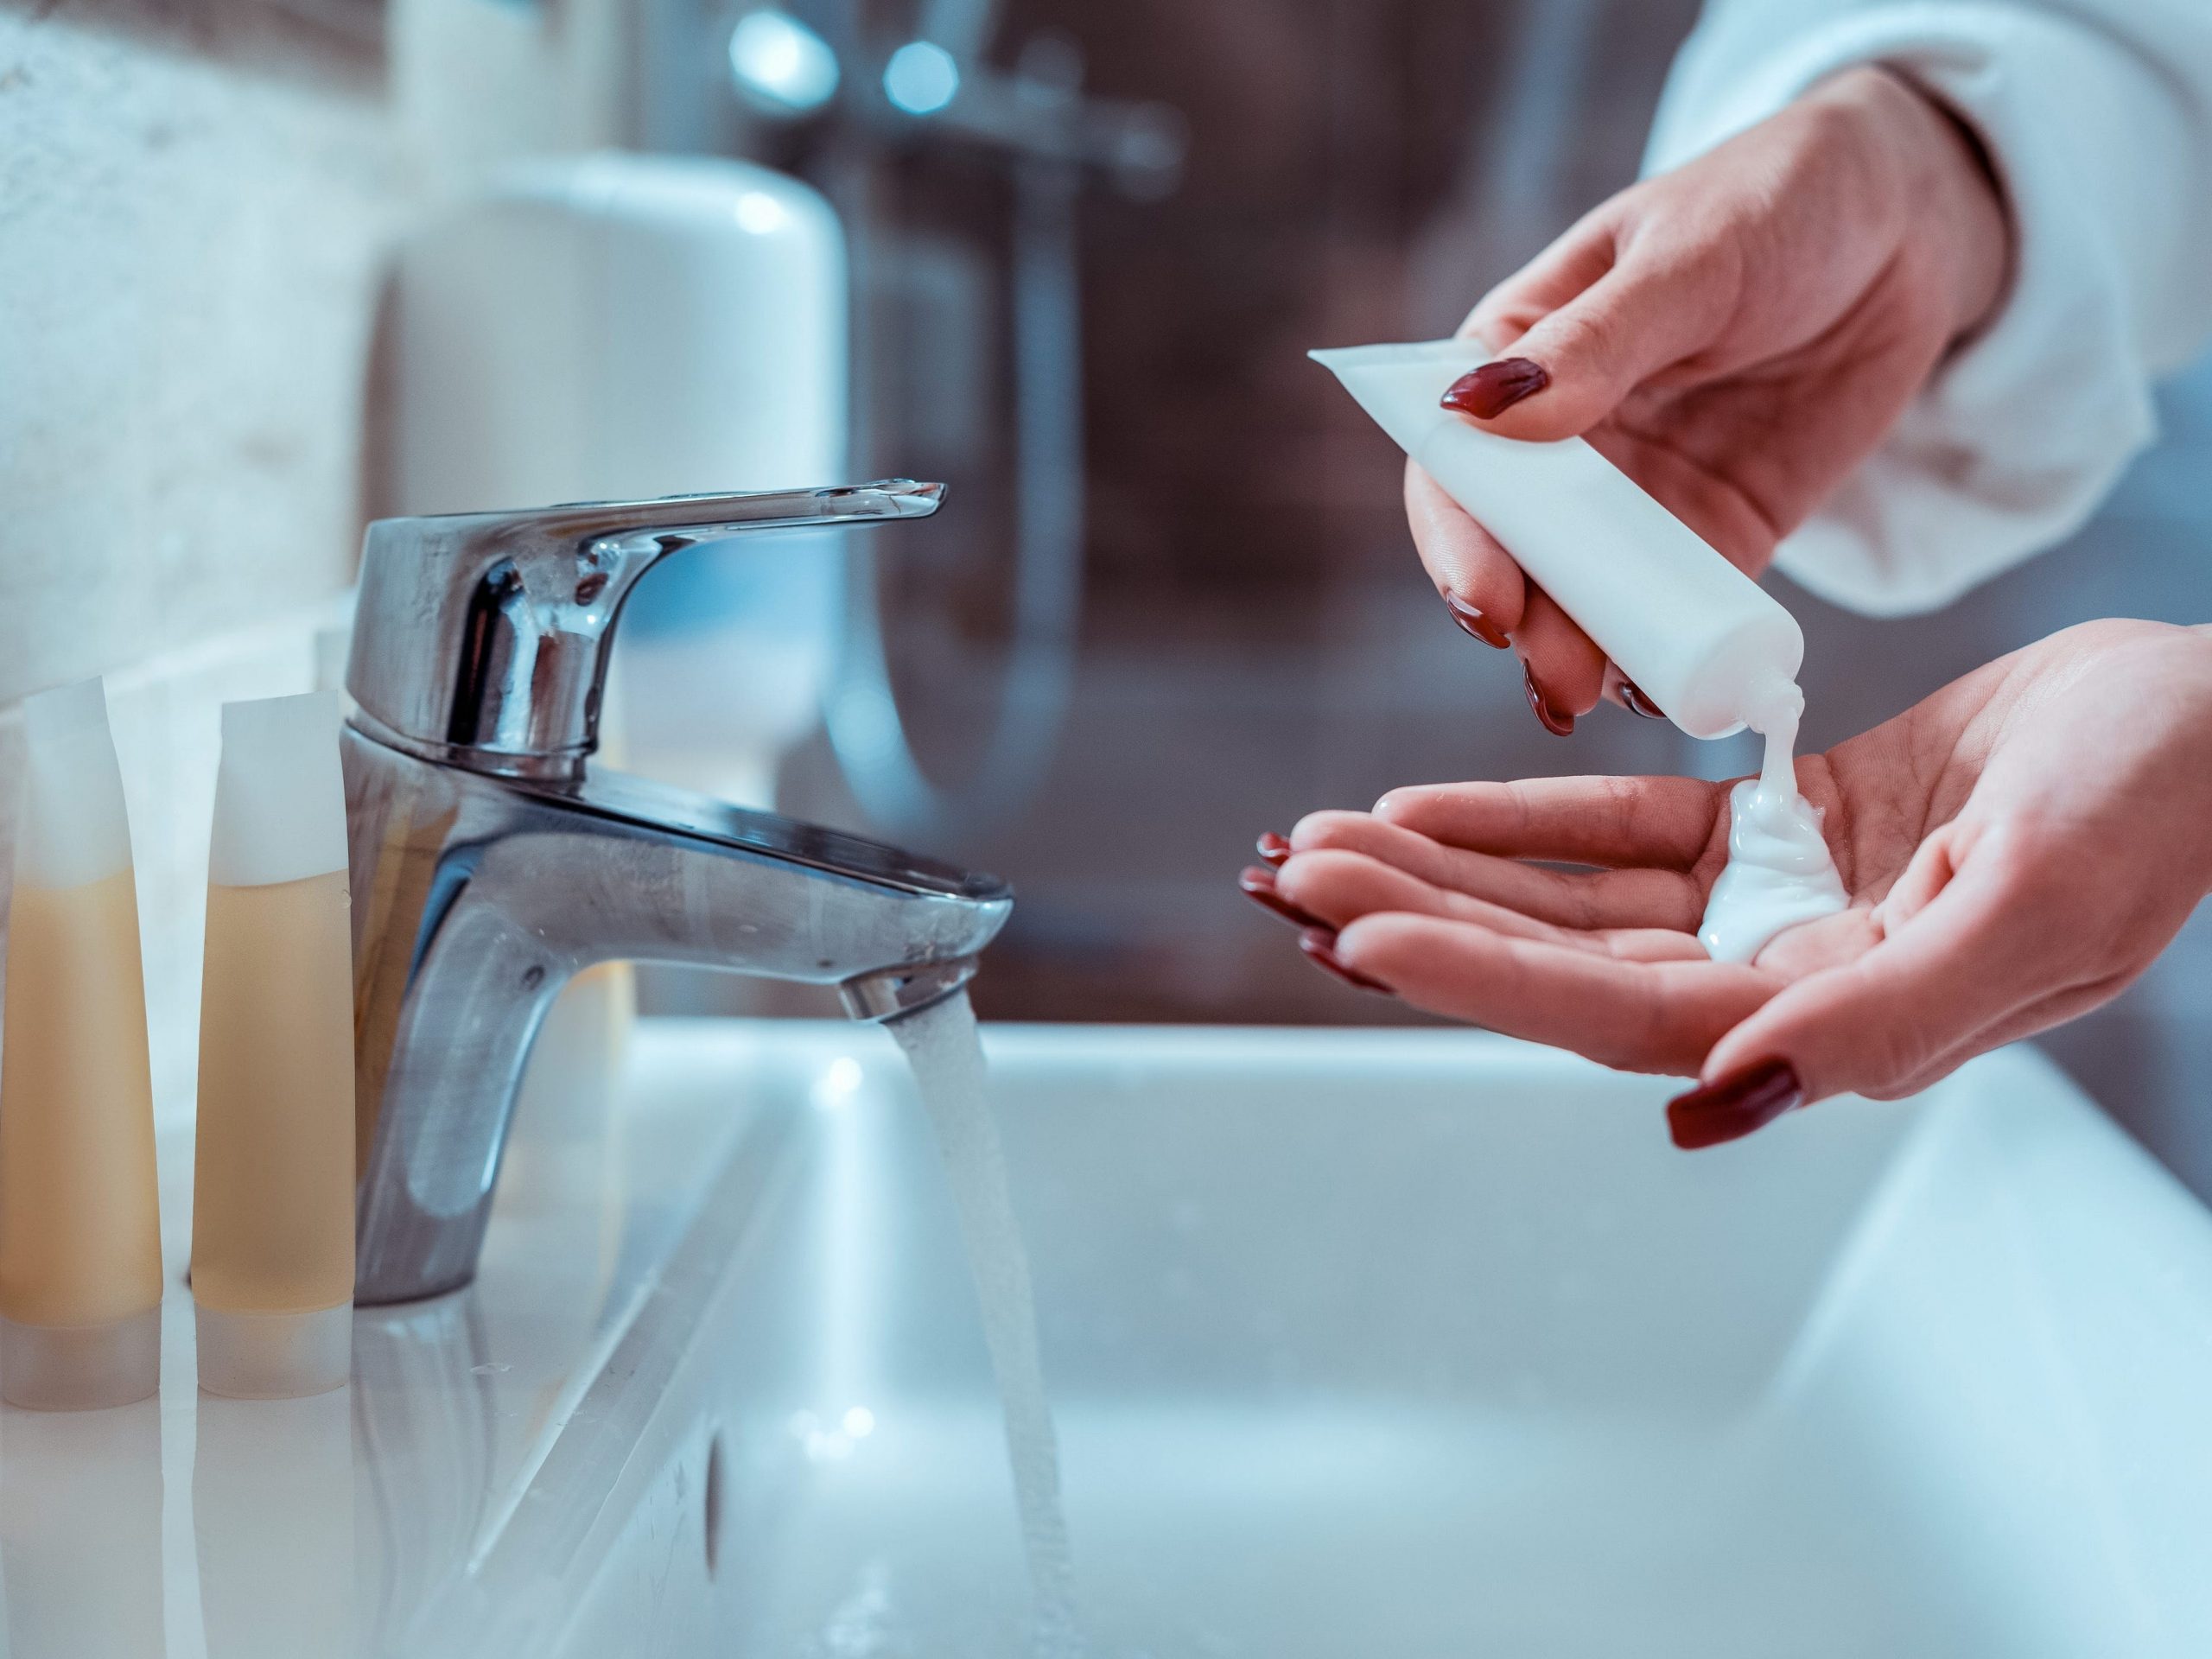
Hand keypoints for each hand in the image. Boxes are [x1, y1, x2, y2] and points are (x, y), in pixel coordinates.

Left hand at [1244, 622, 2211, 1145]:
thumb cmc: (2161, 804)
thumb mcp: (2040, 908)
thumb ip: (1884, 1018)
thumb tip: (1722, 1098)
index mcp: (1841, 1018)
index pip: (1618, 1014)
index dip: (1484, 980)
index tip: (1358, 938)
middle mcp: (1786, 978)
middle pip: (1563, 963)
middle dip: (1423, 921)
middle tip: (1291, 877)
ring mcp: (1776, 904)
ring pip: (1573, 896)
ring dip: (1448, 869)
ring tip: (1325, 840)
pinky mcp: (1780, 826)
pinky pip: (1628, 827)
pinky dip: (1527, 816)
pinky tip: (1426, 805)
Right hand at [1415, 66, 2008, 732]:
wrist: (1913, 226)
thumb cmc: (1784, 199)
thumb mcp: (1692, 258)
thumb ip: (1597, 342)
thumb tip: (1479, 409)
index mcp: (1520, 355)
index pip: (1457, 462)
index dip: (1457, 539)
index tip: (1485, 603)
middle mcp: (1561, 439)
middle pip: (1515, 549)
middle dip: (1524, 621)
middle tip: (1554, 679)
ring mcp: (1635, 496)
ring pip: (1584, 595)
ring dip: (1579, 653)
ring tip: (1590, 702)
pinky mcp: (1711, 536)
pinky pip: (1671, 612)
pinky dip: (1659, 657)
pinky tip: (1662, 694)